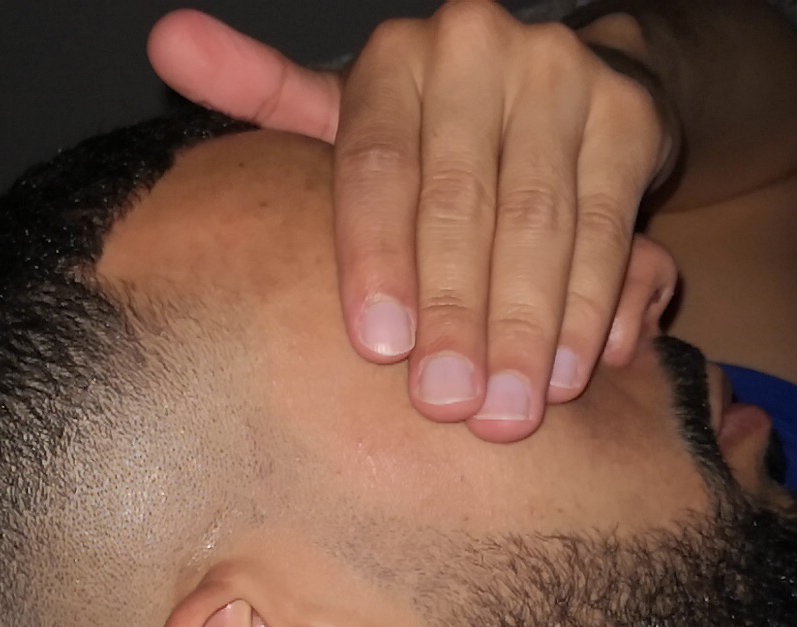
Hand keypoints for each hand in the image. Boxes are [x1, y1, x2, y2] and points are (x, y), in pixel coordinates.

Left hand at [149, 3, 675, 440]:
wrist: (562, 81)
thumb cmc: (427, 129)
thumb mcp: (348, 114)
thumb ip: (263, 94)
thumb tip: (167, 42)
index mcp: (393, 59)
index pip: (376, 167)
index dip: (376, 260)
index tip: (378, 349)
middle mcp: (477, 49)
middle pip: (463, 203)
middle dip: (458, 314)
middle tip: (449, 408)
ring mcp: (562, 76)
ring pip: (543, 222)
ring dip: (529, 327)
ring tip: (510, 413)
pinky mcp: (628, 117)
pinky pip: (609, 226)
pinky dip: (594, 305)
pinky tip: (577, 374)